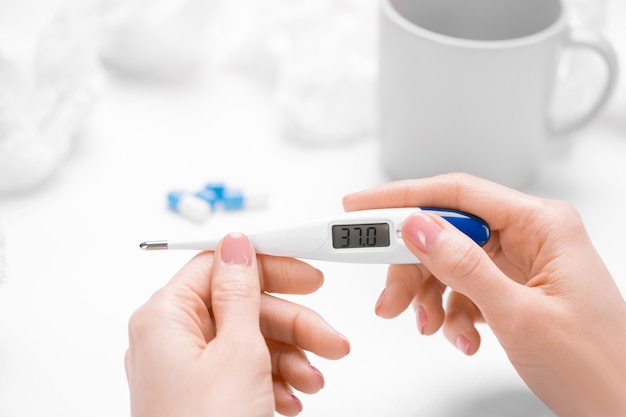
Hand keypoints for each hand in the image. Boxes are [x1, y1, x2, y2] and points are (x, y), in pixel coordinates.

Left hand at [125, 233, 349, 416]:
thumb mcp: (236, 352)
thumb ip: (240, 292)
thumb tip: (238, 244)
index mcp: (166, 317)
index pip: (220, 266)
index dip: (267, 265)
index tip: (306, 272)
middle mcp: (172, 339)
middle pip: (243, 307)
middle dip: (293, 323)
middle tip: (330, 337)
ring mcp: (188, 369)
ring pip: (250, 340)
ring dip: (290, 356)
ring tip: (314, 379)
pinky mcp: (204, 394)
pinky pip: (245, 370)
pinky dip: (274, 379)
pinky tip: (293, 396)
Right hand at [343, 173, 625, 416]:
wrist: (624, 410)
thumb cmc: (600, 366)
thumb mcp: (519, 314)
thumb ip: (463, 265)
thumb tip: (416, 226)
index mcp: (542, 224)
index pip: (456, 193)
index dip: (402, 197)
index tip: (361, 207)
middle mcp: (531, 237)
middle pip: (446, 232)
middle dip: (411, 266)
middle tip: (390, 296)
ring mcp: (522, 264)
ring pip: (450, 263)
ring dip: (430, 297)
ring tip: (428, 326)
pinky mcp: (514, 289)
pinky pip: (464, 288)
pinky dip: (451, 313)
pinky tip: (461, 337)